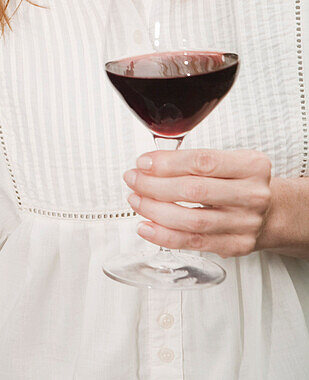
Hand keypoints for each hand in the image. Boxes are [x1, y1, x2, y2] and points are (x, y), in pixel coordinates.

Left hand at [123, 148, 272, 257]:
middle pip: (194, 191)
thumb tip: (149, 164)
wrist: (272, 211)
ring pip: (192, 220)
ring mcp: (246, 223)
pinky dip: (165, 236)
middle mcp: (252, 195)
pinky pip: (194, 243)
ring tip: (136, 201)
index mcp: (251, 166)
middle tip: (133, 180)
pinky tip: (147, 226)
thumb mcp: (229, 160)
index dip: (168, 163)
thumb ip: (194, 160)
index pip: (202, 162)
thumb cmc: (241, 182)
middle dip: (155, 186)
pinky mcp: (237, 246)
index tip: (144, 163)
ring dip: (156, 210)